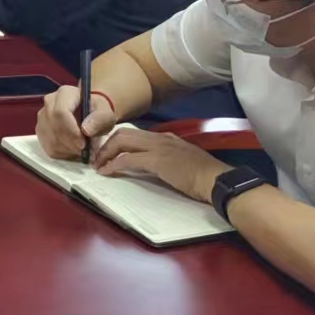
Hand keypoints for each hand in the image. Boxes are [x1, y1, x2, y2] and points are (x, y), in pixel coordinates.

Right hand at [36, 86, 117, 160]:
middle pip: (53, 126)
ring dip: (66, 149)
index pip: (60, 112)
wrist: (90, 113)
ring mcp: (42, 117)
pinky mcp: (41, 130)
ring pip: (49, 138)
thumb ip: (99, 119)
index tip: (84, 143)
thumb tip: (86, 130)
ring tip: (80, 149)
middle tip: (84, 149)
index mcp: (65, 93)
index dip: (71, 130)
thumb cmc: (97, 112)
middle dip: (70, 142)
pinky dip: (62, 153)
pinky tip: (72, 150)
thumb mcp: (105, 113)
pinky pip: (48, 147)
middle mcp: (49, 102)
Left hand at [93, 128, 228, 203]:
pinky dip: (113, 164)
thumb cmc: (204, 175)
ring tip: (98, 164)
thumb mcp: (183, 160)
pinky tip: (107, 172)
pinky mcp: (157, 160)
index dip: (117, 142)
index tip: (108, 152)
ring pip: (121, 142)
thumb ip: (167, 158)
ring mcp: (158, 147)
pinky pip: (127, 159)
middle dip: (106, 145)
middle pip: (123, 134)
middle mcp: (159, 138)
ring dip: (106, 153)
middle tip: (97, 158)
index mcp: (166, 138)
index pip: (134, 134)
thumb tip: (152, 165)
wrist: (217, 180)